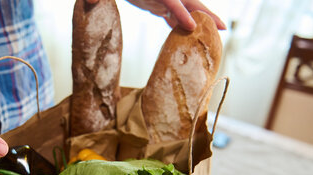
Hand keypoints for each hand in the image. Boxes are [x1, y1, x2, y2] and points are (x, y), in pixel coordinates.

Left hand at [86, 0, 225, 31]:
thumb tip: (89, 1)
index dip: (180, 12)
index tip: (192, 25)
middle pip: (187, 1)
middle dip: (205, 14)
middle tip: (222, 27)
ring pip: (184, 9)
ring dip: (199, 21)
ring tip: (215, 34)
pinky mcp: (155, 2)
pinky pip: (172, 14)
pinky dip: (181, 24)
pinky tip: (188, 34)